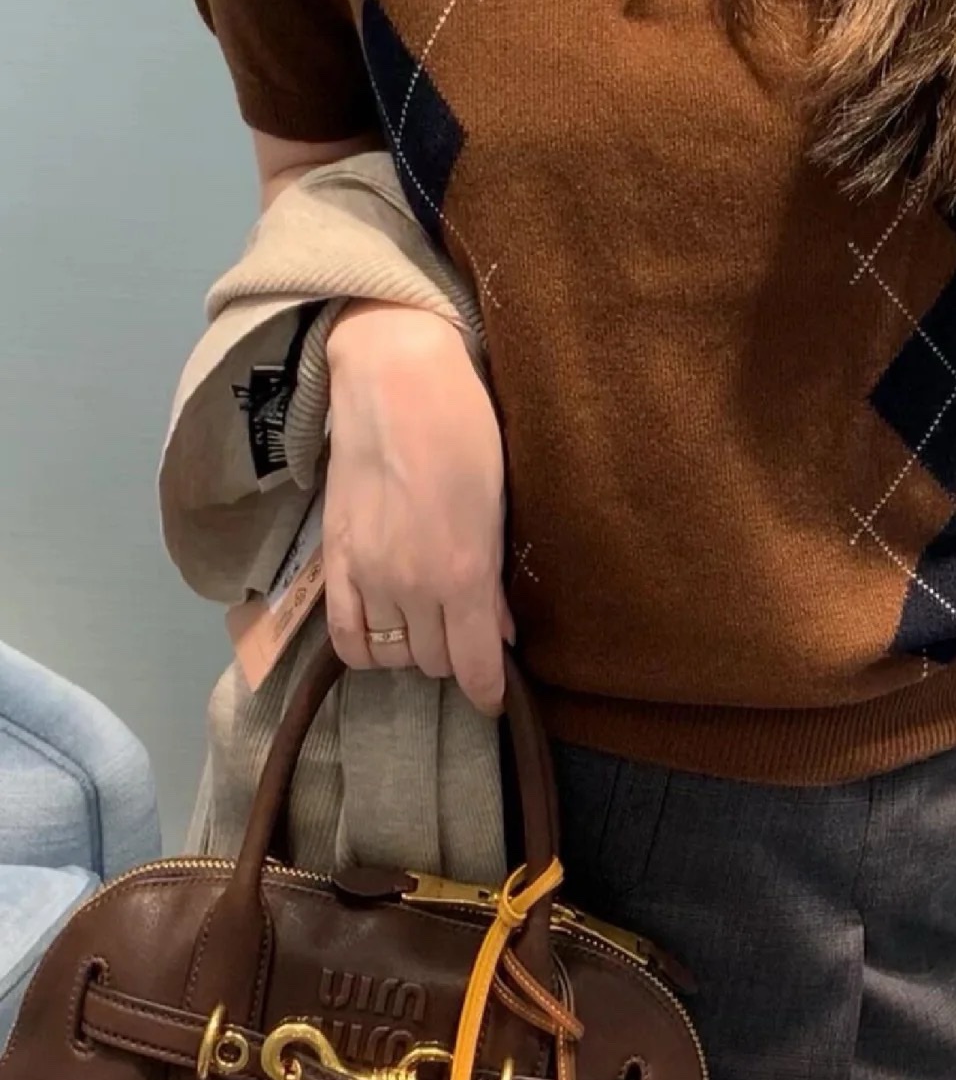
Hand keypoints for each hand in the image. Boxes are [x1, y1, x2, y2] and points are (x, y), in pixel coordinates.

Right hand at [322, 299, 513, 715]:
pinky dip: (364, 649)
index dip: (487, 691)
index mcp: (463, 575)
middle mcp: (412, 588)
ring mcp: (367, 577)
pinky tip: (380, 635)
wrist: (394, 382)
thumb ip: (493, 580)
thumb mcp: (497, 508)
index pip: (473, 667)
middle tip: (463, 630)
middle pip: (432, 662)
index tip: (493, 698)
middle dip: (453, 655)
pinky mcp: (333, 560)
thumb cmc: (463, 432)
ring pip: (391, 655)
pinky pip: (342, 636)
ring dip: (412, 648)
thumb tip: (497, 633)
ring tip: (424, 622)